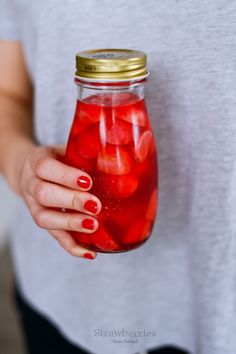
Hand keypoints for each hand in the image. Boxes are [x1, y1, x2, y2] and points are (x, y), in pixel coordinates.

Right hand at [17, 144, 100, 258]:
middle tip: (95, 206)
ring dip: (70, 224)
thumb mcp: (65, 150)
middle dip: (71, 201)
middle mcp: (31, 184)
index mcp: (36, 161)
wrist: (30, 171)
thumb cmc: (56, 159)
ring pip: (44, 218)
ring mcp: (33, 205)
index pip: (45, 167)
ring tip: (93, 226)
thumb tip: (120, 160)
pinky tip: (91, 253)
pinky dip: (72, 246)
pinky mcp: (43, 221)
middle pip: (44, 194)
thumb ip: (84, 155)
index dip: (65, 176)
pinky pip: (54, 236)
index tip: (87, 182)